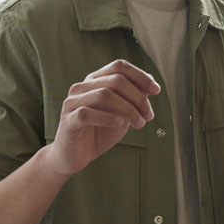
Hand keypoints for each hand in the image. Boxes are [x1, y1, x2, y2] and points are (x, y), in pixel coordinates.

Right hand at [44, 59, 159, 177]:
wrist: (76, 156)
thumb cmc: (100, 132)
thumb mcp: (123, 113)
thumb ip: (134, 98)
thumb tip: (150, 83)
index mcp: (95, 81)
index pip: (119, 66)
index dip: (140, 76)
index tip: (156, 90)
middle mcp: (82, 87)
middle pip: (115, 80)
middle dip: (138, 97)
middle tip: (148, 115)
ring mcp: (72, 103)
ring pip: (104, 95)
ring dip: (128, 109)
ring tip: (139, 123)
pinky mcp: (68, 120)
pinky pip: (86, 113)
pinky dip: (107, 118)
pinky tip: (119, 124)